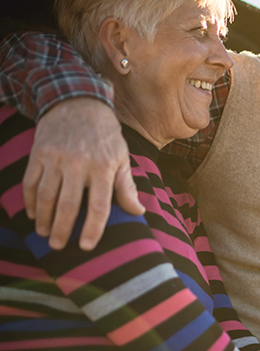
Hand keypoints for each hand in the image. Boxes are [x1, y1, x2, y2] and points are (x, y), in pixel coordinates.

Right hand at [24, 98, 143, 249]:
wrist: (78, 102)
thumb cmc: (106, 136)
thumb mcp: (122, 158)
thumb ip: (127, 187)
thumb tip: (139, 211)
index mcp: (103, 168)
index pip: (99, 206)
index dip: (93, 229)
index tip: (87, 246)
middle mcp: (79, 164)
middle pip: (68, 205)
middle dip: (62, 230)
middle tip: (59, 247)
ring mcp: (56, 159)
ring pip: (46, 196)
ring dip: (44, 219)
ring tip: (45, 234)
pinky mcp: (38, 153)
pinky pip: (30, 182)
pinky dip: (30, 201)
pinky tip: (33, 215)